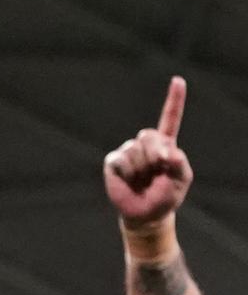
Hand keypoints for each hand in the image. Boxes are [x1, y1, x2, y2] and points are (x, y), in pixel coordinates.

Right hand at [103, 76, 192, 227]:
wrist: (145, 214)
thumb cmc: (166, 196)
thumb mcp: (181, 180)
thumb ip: (179, 163)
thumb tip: (167, 152)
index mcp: (166, 145)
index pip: (170, 118)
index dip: (174, 99)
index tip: (178, 80)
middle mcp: (146, 145)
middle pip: (148, 135)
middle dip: (155, 152)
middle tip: (157, 169)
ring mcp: (128, 152)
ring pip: (135, 150)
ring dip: (141, 168)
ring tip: (141, 180)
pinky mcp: (113, 162)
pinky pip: (120, 160)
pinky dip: (126, 172)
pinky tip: (128, 180)